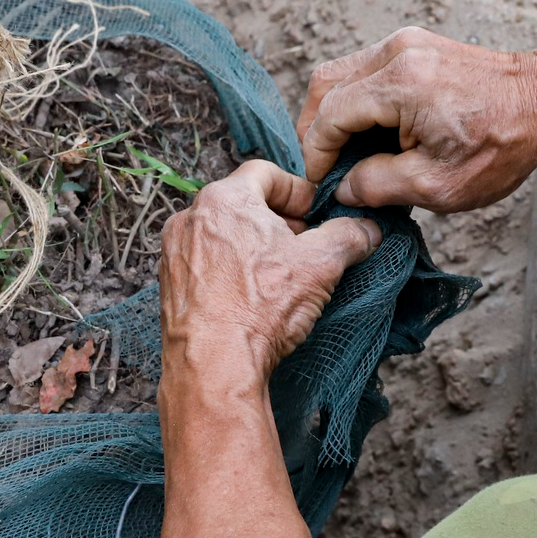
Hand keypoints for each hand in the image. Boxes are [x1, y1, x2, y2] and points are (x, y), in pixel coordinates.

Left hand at [157, 160, 381, 384]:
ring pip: (222, 235)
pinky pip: (205, 265)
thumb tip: (366, 230)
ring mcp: (174, 252)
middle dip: (278, 222)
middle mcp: (190, 217)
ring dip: (253, 247)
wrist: (213, 365)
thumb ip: (348, 236)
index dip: (299, 191)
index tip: (316, 214)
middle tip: (305, 247)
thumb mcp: (320, 265)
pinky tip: (250, 297)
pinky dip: (229, 271)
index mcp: (224, 198)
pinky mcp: (170, 284)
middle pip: (243, 204)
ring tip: (280, 276)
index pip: (266, 173)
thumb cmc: (260, 309)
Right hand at [296, 29, 536, 211]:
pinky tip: (369, 134)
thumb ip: (378, 186)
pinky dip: (357, 102)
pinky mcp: (417, 46)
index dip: (316, 155)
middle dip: (315, 131)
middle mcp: (397, 52)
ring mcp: (406, 43)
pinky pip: (367, 71)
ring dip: (335, 116)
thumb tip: (343, 187)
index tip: (317, 184)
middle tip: (321, 169)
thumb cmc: (504, 143)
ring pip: (343, 74)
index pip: (330, 115)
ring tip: (345, 155)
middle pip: (325, 85)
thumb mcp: (437, 184)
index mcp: (399, 82)